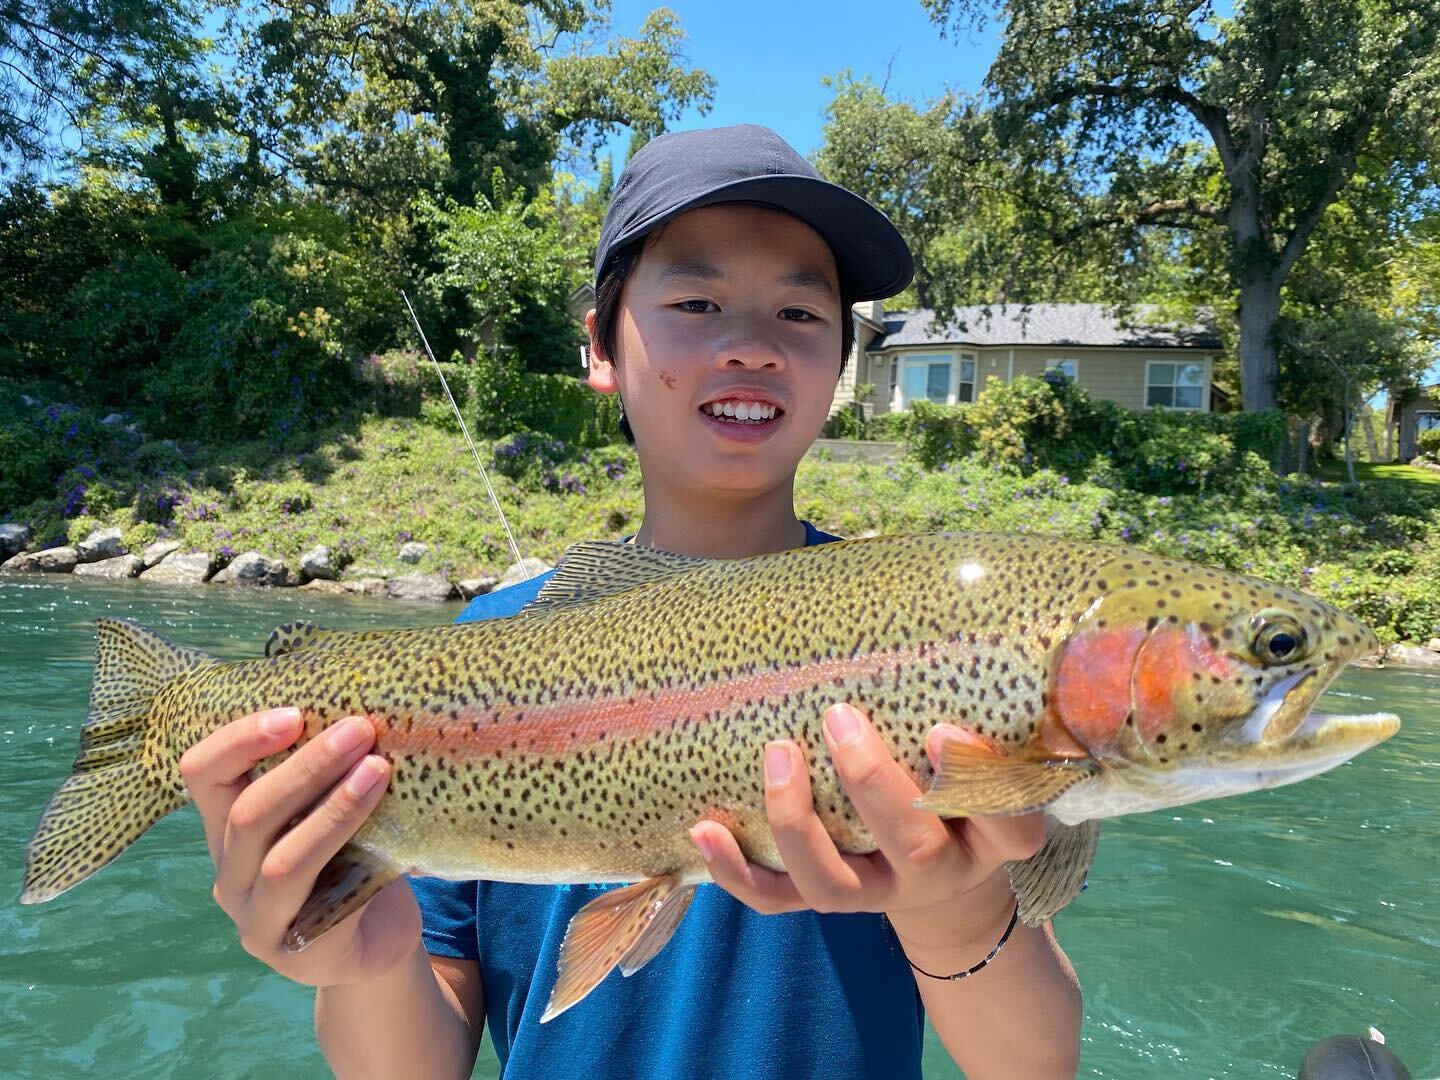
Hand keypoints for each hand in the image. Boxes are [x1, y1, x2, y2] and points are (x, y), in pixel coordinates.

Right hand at [179, 707, 420, 987]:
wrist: (377, 946)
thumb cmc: (354, 861)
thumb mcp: (327, 813)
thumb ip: (324, 776)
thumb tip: (365, 706)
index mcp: (228, 829)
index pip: (204, 775)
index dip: (239, 739)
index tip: (295, 712)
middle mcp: (229, 873)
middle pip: (246, 811)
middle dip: (306, 764)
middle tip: (359, 728)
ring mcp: (255, 917)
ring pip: (279, 858)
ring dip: (332, 807)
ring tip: (378, 768)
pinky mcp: (292, 950)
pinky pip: (316, 898)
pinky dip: (349, 857)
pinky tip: (390, 831)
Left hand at [689, 703, 1046, 954]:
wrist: (941, 879)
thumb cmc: (960, 791)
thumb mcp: (988, 759)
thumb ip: (981, 717)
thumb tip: (939, 622)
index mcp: (988, 838)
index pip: (1010, 825)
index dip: (976, 783)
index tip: (942, 729)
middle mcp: (936, 873)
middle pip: (914, 849)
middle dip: (871, 783)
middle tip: (839, 716)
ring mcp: (876, 895)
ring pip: (835, 884)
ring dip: (798, 821)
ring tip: (778, 753)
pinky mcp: (827, 901)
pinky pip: (777, 900)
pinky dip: (736, 871)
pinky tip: (705, 828)